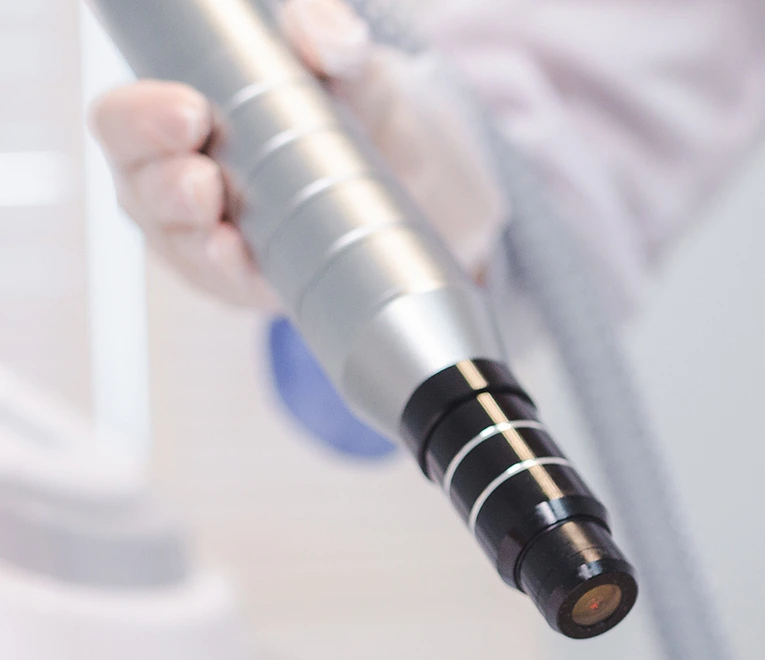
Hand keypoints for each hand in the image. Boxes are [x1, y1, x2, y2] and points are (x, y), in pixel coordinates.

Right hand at [88, 0, 506, 311]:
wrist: (406, 171)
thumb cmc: (346, 103)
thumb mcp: (344, 64)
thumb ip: (330, 35)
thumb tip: (325, 34)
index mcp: (170, 115)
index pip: (124, 118)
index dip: (142, 118)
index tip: (190, 112)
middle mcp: (173, 176)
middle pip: (141, 188)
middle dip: (167, 187)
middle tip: (204, 180)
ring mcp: (206, 235)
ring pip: (179, 244)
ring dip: (196, 242)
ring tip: (223, 234)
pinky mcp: (247, 279)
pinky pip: (228, 286)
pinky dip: (235, 279)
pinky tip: (245, 268)